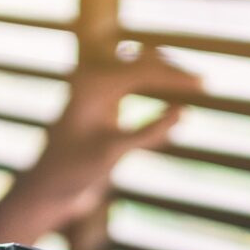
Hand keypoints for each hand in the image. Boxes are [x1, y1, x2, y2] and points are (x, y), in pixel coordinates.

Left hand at [12, 46, 202, 229]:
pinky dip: (154, 90)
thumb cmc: (72, 171)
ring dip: (164, 76)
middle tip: (203, 84)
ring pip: (138, 69)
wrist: (46, 187)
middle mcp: (92, 79)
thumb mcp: (113, 152)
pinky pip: (133, 85)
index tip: (203, 85)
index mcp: (91, 84)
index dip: (175, 76)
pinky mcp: (100, 102)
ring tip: (192, 87)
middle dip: (172, 71)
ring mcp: (95, 89)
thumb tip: (184, 112)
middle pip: (142, 62)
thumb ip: (149, 131)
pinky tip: (173, 106)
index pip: (143, 69)